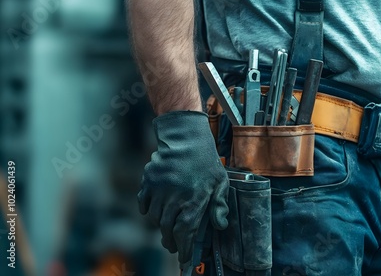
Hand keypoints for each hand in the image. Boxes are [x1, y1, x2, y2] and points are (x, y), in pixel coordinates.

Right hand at [138, 111, 228, 265]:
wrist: (185, 138)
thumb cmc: (206, 161)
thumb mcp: (220, 182)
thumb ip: (219, 205)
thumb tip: (220, 226)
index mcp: (194, 200)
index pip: (185, 232)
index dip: (184, 248)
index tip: (185, 258)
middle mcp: (174, 197)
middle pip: (168, 229)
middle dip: (171, 241)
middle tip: (174, 246)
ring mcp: (159, 189)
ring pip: (155, 218)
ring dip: (161, 226)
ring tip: (168, 227)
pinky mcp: (148, 182)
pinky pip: (144, 204)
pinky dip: (148, 211)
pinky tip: (156, 211)